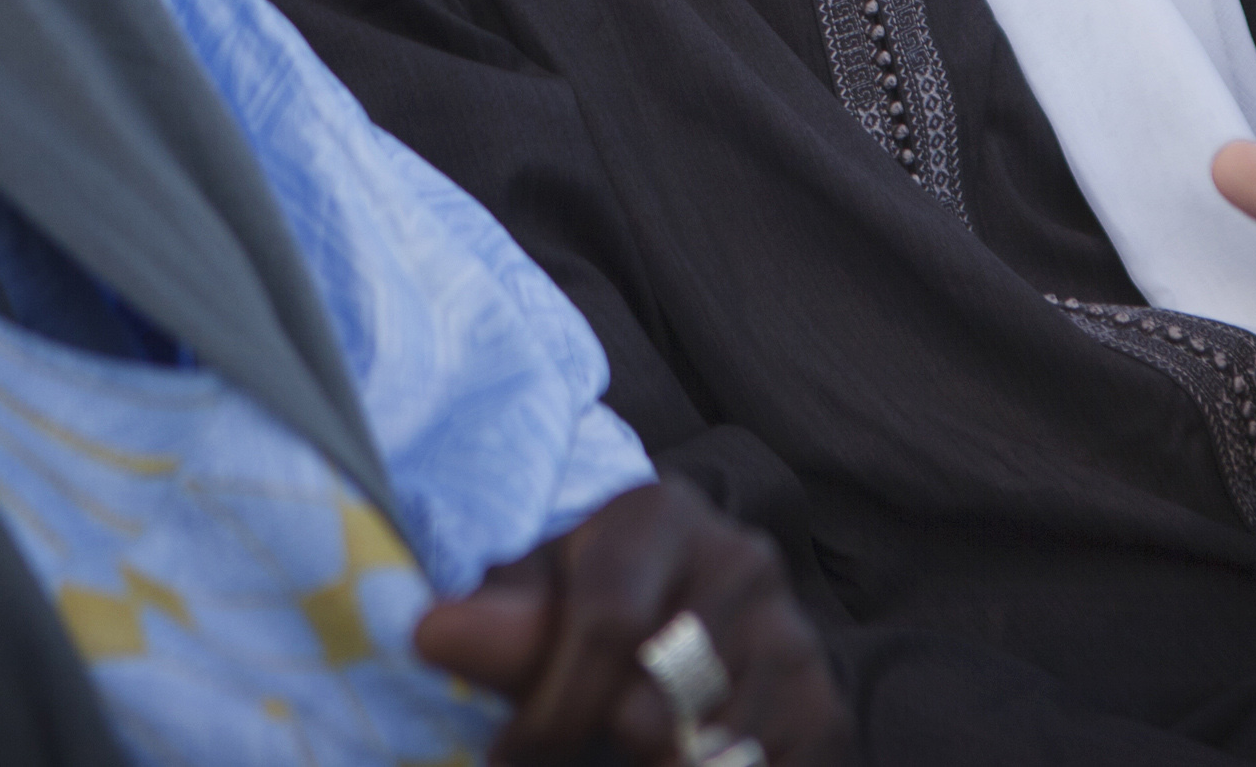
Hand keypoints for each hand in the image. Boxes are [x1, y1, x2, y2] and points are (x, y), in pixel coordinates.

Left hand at [413, 480, 849, 765]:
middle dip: (598, 750)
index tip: (508, 756)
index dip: (549, 709)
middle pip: (653, 703)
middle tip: (579, 754)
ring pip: (705, 755)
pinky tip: (678, 757)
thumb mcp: (542, 601)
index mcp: (659, 512)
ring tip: (631, 754)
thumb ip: (502, 624)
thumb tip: (430, 633)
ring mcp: (794, 635)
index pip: (607, 621)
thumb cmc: (597, 606)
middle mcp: (742, 558)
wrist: (705, 623)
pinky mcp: (825, 709)